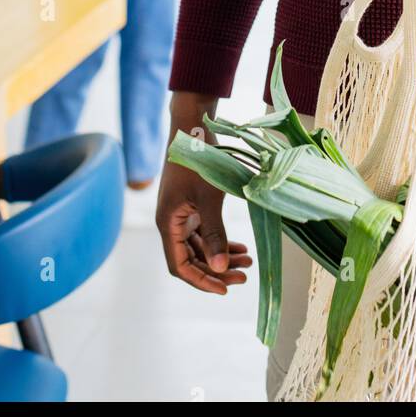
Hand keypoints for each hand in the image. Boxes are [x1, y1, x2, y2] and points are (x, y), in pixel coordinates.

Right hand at [156, 92, 252, 294]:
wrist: (194, 127)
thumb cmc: (199, 160)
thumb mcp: (208, 198)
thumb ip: (214, 234)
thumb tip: (220, 268)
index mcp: (167, 224)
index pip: (180, 266)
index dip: (201, 281)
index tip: (225, 288)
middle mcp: (172, 223)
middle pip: (192, 260)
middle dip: (216, 270)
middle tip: (243, 276)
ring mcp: (182, 215)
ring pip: (201, 248)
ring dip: (222, 256)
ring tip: (248, 262)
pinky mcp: (192, 206)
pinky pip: (206, 233)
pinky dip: (222, 242)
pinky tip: (241, 247)